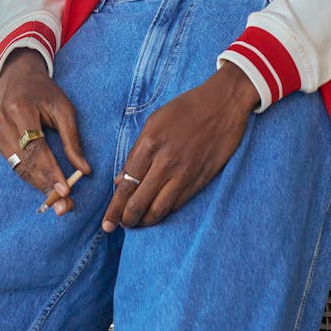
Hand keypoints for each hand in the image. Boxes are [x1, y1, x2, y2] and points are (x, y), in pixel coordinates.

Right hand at [0, 49, 90, 214]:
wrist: (18, 77)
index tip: (65, 190)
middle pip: (25, 163)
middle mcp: (3, 124)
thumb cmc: (43, 91)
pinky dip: (30, 177)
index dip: (51, 172)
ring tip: (57, 201)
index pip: (36, 149)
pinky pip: (13, 165)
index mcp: (20, 110)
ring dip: (38, 186)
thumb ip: (72, 140)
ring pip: (18, 168)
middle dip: (46, 185)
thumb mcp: (64, 108)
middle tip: (63, 205)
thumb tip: (84, 170)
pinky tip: (44, 185)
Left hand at [101, 62, 258, 231]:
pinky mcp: (200, 179)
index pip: (126, 184)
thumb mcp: (154, 122)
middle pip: (139, 201)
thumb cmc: (185, 108)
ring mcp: (184, 173)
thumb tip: (119, 180)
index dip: (115, 207)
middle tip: (117, 226)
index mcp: (150, 144)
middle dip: (125, 219)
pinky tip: (156, 214)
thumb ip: (136, 152)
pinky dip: (164, 212)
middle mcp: (165, 162)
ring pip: (159, 208)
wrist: (222, 103)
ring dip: (145, 221)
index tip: (107, 222)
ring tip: (136, 224)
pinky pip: (178, 203)